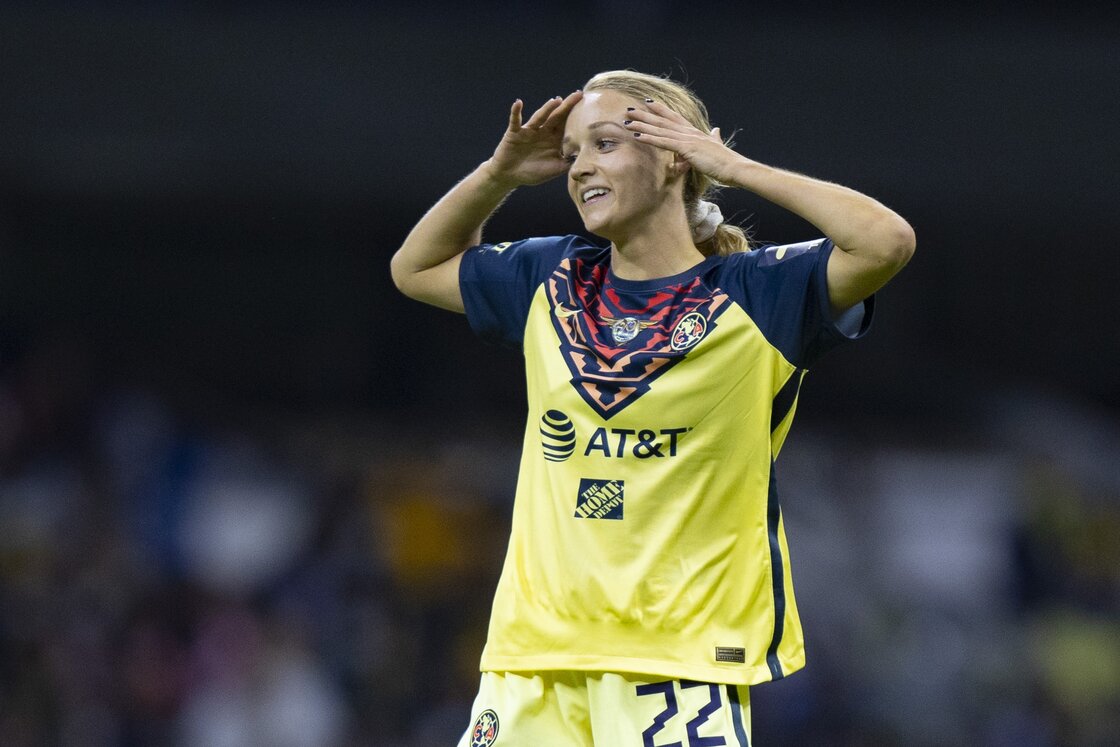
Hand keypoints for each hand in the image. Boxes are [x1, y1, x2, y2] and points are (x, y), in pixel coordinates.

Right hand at [484, 91, 582, 187]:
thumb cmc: (532, 172)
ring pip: (539, 117)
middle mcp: (543, 131)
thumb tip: (585, 159)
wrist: (510, 176)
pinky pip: (515, 120)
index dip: (576, 116)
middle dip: (567, 106)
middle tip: (578, 94)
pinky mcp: (514, 132)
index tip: (589, 106)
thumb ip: (568, 163)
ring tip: (556, 101)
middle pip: (556, 116)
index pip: (567, 125)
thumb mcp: (554, 170)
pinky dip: (516, 111)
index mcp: (553, 139)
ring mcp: (529, 130)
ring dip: (547, 109)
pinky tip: (518, 103)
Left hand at [622, 100, 743, 184]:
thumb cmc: (726, 162)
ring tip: (627, 121)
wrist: (735, 168)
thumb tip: (715, 130)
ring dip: (642, 125)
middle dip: (645, 115)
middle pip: (663, 120)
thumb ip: (715, 138)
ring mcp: (688, 139)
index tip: (648, 102)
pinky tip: (637, 136)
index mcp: (695, 132)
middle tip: (630, 109)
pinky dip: (649, 138)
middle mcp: (690, 132)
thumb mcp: (717, 147)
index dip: (661, 109)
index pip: (675, 117)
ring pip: (660, 130)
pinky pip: (663, 142)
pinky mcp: (687, 149)